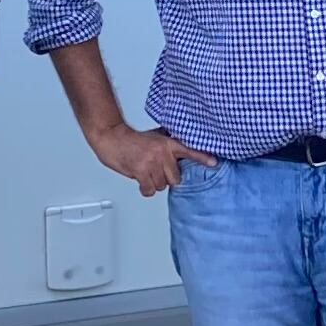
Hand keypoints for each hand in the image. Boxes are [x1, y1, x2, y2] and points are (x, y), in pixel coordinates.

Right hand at [90, 120, 207, 198]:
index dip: (202, 157)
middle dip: (166, 177)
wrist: (112, 138)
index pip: (189, 151)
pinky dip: (145, 189)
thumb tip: (181, 142)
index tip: (214, 162)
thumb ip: (169, 140)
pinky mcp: (141, 172)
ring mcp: (152, 163)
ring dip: (154, 182)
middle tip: (155, 169)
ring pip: (162, 185)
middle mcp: (162, 153)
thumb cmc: (131, 139)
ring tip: (145, 171)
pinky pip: (150, 190)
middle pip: (175, 178)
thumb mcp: (154, 135)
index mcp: (168, 143)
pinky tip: (141, 180)